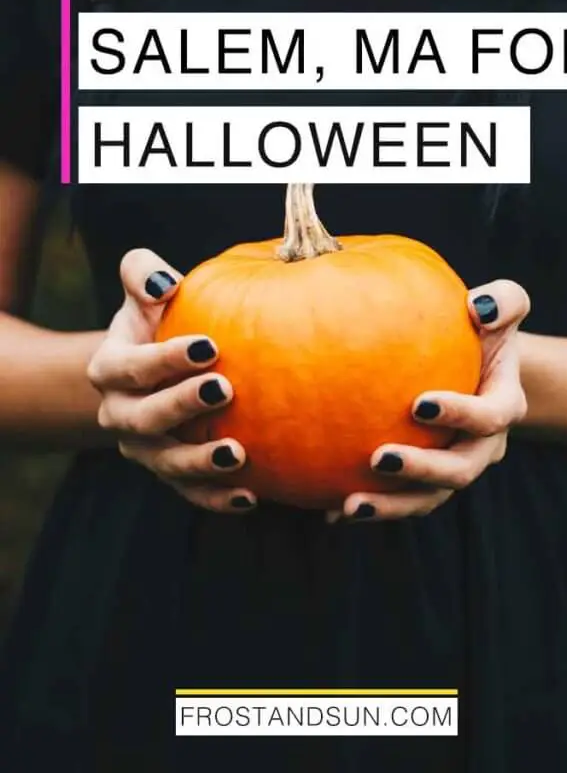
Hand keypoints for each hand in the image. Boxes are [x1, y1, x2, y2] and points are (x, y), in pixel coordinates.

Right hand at [87, 248, 256, 513]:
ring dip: (198, 463)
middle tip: (224, 389)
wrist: (151, 371)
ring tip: (237, 453)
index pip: (131, 366)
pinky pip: (189, 493)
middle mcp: (119, 413)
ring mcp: (143, 449)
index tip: (208, 346)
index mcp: (110, 369)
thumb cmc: (156, 320)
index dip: (165, 359)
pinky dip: (216, 499)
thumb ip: (143, 272)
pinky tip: (250, 496)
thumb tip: (166, 281)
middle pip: (143, 418)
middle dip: (180, 406)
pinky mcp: (169, 474)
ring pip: (164, 463)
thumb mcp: (144, 292)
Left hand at [327, 279, 530, 523]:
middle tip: (378, 458)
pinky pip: (401, 501)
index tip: (419, 404)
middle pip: (460, 470)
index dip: (461, 415)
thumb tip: (478, 306)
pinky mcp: (428, 482)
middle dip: (422, 469)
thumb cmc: (481, 326)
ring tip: (350, 505)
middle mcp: (484, 445)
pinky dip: (371, 508)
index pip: (490, 416)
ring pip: (429, 498)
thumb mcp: (502, 305)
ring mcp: (455, 466)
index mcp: (504, 405)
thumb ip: (503, 300)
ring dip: (392, 505)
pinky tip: (329, 511)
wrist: (475, 363)